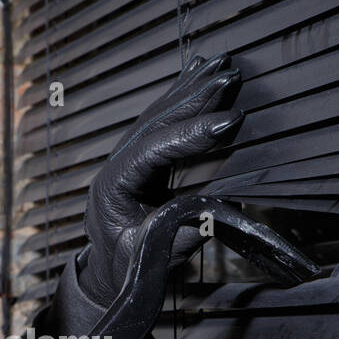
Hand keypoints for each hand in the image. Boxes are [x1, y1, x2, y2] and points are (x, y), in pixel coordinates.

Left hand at [77, 52, 243, 306]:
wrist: (110, 274)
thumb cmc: (128, 268)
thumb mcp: (151, 256)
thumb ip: (178, 233)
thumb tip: (211, 212)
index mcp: (112, 187)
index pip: (152, 149)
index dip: (191, 133)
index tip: (227, 121)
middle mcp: (116, 165)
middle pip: (156, 122)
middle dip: (194, 97)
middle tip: (229, 76)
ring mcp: (126, 159)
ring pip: (158, 116)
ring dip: (190, 89)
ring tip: (220, 65)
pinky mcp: (140, 160)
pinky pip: (161, 123)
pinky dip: (182, 99)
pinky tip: (197, 74)